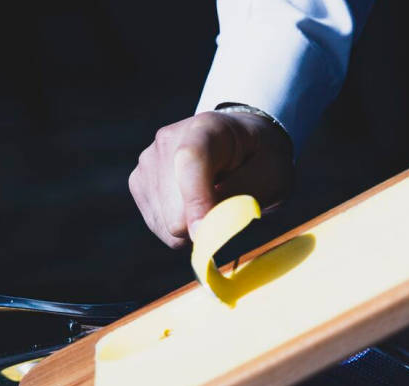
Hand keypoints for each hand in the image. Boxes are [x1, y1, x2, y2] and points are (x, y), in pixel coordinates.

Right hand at [129, 111, 292, 248]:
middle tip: (230, 208)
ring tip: (213, 200)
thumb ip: (240, 199)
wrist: (240, 144)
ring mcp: (147, 162)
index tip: (205, 235)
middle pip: (174, 208)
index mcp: (207, 127)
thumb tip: (203, 228)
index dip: (197, 201)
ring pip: (166, 224)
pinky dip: (183, 227)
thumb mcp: (270, 175)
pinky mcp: (138, 183)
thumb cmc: (260, 159)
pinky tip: (197, 206)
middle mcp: (168, 140)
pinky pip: (160, 227)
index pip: (191, 162)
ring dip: (195, 225)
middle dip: (205, 222)